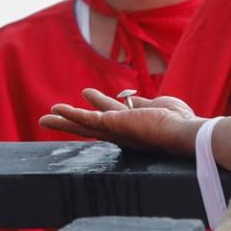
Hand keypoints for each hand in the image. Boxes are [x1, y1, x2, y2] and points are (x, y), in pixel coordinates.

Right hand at [40, 88, 198, 155]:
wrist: (184, 132)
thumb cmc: (179, 121)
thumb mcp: (158, 106)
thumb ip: (142, 104)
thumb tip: (130, 99)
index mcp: (133, 127)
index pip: (111, 118)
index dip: (98, 108)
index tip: (88, 99)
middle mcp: (121, 131)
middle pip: (91, 126)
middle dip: (72, 122)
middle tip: (52, 119)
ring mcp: (115, 130)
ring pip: (84, 125)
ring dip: (65, 120)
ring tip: (46, 117)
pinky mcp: (112, 124)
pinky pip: (87, 119)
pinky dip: (71, 114)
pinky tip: (56, 110)